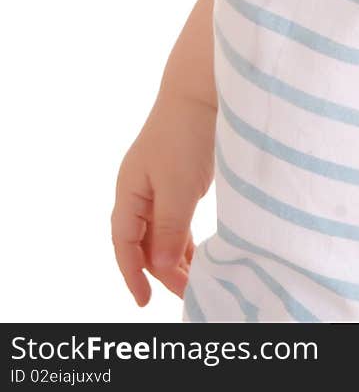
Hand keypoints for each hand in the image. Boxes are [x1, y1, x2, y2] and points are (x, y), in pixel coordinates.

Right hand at [111, 91, 215, 306]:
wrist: (201, 89)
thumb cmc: (185, 134)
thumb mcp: (178, 188)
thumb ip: (170, 230)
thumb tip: (162, 269)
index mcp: (129, 191)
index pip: (124, 243)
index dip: (132, 274)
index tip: (145, 301)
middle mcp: (139, 190)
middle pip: (144, 241)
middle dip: (162, 270)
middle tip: (187, 293)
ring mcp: (159, 183)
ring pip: (162, 232)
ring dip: (175, 257)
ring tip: (195, 280)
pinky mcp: (180, 178)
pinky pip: (176, 219)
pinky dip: (185, 239)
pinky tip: (198, 254)